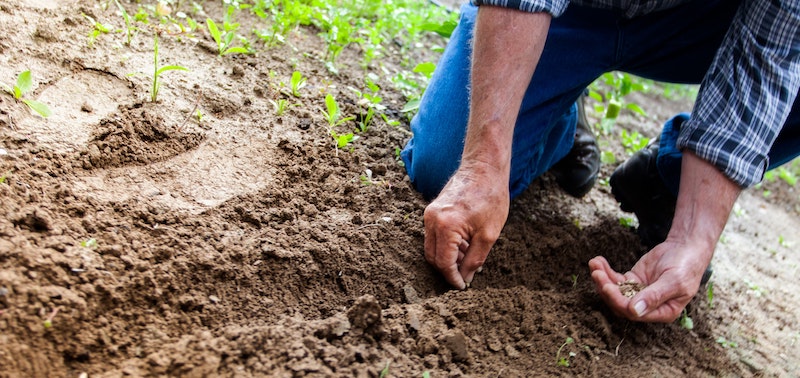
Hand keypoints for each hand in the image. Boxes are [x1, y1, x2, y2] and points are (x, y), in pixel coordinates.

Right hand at [424, 165, 508, 288]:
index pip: (443, 263)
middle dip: (448, 270)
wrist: (484, 168)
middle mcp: (432, 220)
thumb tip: (465, 278)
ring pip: (432, 247)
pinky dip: (446, 245)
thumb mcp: (489, 235)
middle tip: (466, 276)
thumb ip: (474, 260)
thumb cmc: (490, 197)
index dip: (452, 278)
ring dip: (448, 258)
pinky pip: (434, 236)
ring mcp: (429, 214)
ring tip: (469, 259)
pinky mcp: (432, 210)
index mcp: (445, 226)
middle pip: (433, 257)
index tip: (463, 287)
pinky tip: (465, 246)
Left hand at [588, 239, 711, 321]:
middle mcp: (648, 306)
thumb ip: (654, 296)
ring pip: (615, 291)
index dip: (618, 301)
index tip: (607, 287)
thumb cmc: (685, 266)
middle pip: (620, 303)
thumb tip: (634, 311)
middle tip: (597, 274)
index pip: (634, 313)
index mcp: (662, 312)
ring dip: (602, 279)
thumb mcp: (674, 281)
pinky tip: (598, 261)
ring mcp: (639, 293)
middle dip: (606, 289)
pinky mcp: (633, 280)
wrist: (686, 247)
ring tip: (594, 264)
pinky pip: (615, 279)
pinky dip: (606, 271)